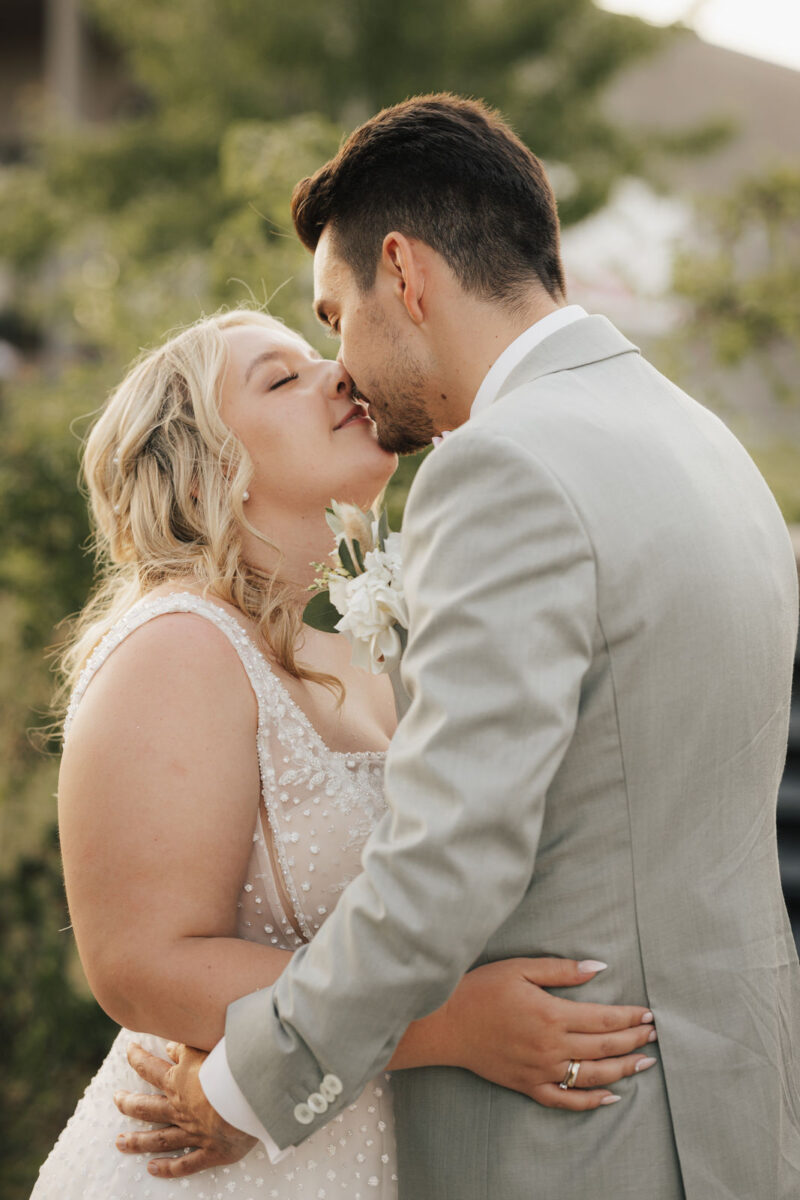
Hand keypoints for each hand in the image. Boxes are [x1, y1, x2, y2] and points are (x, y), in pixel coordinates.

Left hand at [114, 1042, 256, 1176]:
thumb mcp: (207, 1046)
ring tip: (120, 1142)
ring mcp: (194, 1133)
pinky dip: (168, 1168)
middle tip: (116, 1099)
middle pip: (147, 1107)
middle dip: (129, 1103)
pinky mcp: (211, 1151)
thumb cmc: (233, 1066)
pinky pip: (185, 1164)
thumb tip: (169, 1046)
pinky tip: (152, 1169)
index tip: (130, 1049)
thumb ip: (188, 1046)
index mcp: (180, 1081)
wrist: (251, 1099)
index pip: (151, 1067)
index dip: (138, 1058)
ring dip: (138, 1141)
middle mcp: (180, 1109)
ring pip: (160, 1138)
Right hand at [438, 958, 656, 1110]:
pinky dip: (590, 1101)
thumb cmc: (480, 989)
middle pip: (604, 1048)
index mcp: (551, 1014)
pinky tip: (610, 1097)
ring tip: (645, 1063)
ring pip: (592, 1076)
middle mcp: (550, 1047)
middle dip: (634, 1040)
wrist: (445, 1022)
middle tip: (655, 1035)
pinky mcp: (527, 1086)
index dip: (629, 1017)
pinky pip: (565, 1100)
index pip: (602, 1019)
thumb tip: (598, 968)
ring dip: (622, 1070)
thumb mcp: (520, 968)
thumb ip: (561, 970)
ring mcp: (540, 1070)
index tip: (649, 1014)